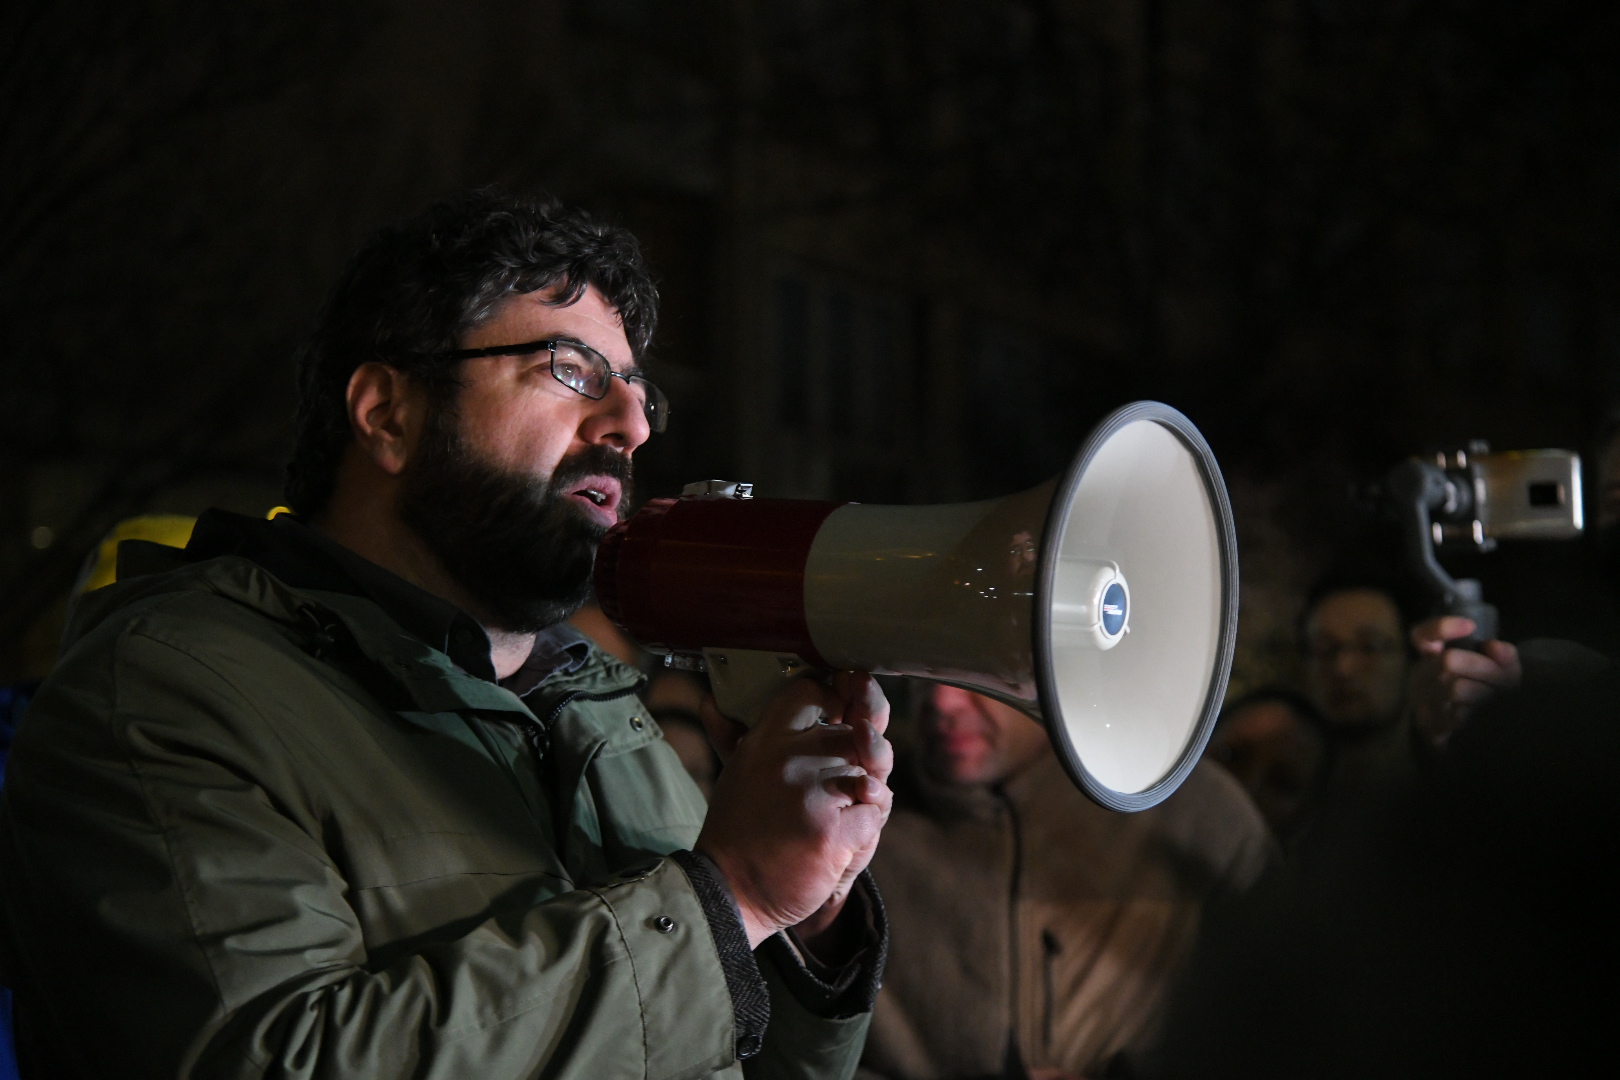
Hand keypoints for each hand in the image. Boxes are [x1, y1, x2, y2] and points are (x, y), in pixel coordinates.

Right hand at [695, 672, 892, 948]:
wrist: (731, 894)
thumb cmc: (740, 833)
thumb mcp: (737, 773)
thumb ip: (734, 733)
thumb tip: (713, 700)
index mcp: (765, 741)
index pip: (810, 692)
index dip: (835, 695)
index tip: (841, 709)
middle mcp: (790, 759)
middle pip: (853, 734)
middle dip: (857, 761)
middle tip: (835, 790)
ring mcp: (814, 794)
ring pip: (871, 773)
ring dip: (862, 798)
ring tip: (833, 817)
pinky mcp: (833, 831)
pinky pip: (875, 812)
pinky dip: (864, 829)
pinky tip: (837, 842)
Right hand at [1408, 616, 1520, 746]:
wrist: (1481, 738)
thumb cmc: (1489, 696)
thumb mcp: (1503, 672)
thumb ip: (1504, 656)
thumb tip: (1494, 647)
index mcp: (1433, 657)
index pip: (1424, 635)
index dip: (1442, 627)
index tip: (1470, 627)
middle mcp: (1421, 676)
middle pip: (1448, 662)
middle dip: (1485, 669)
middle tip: (1505, 680)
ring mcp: (1421, 702)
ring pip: (1455, 689)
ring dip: (1484, 694)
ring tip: (1496, 702)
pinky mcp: (1429, 727)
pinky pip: (1456, 715)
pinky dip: (1477, 715)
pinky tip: (1483, 718)